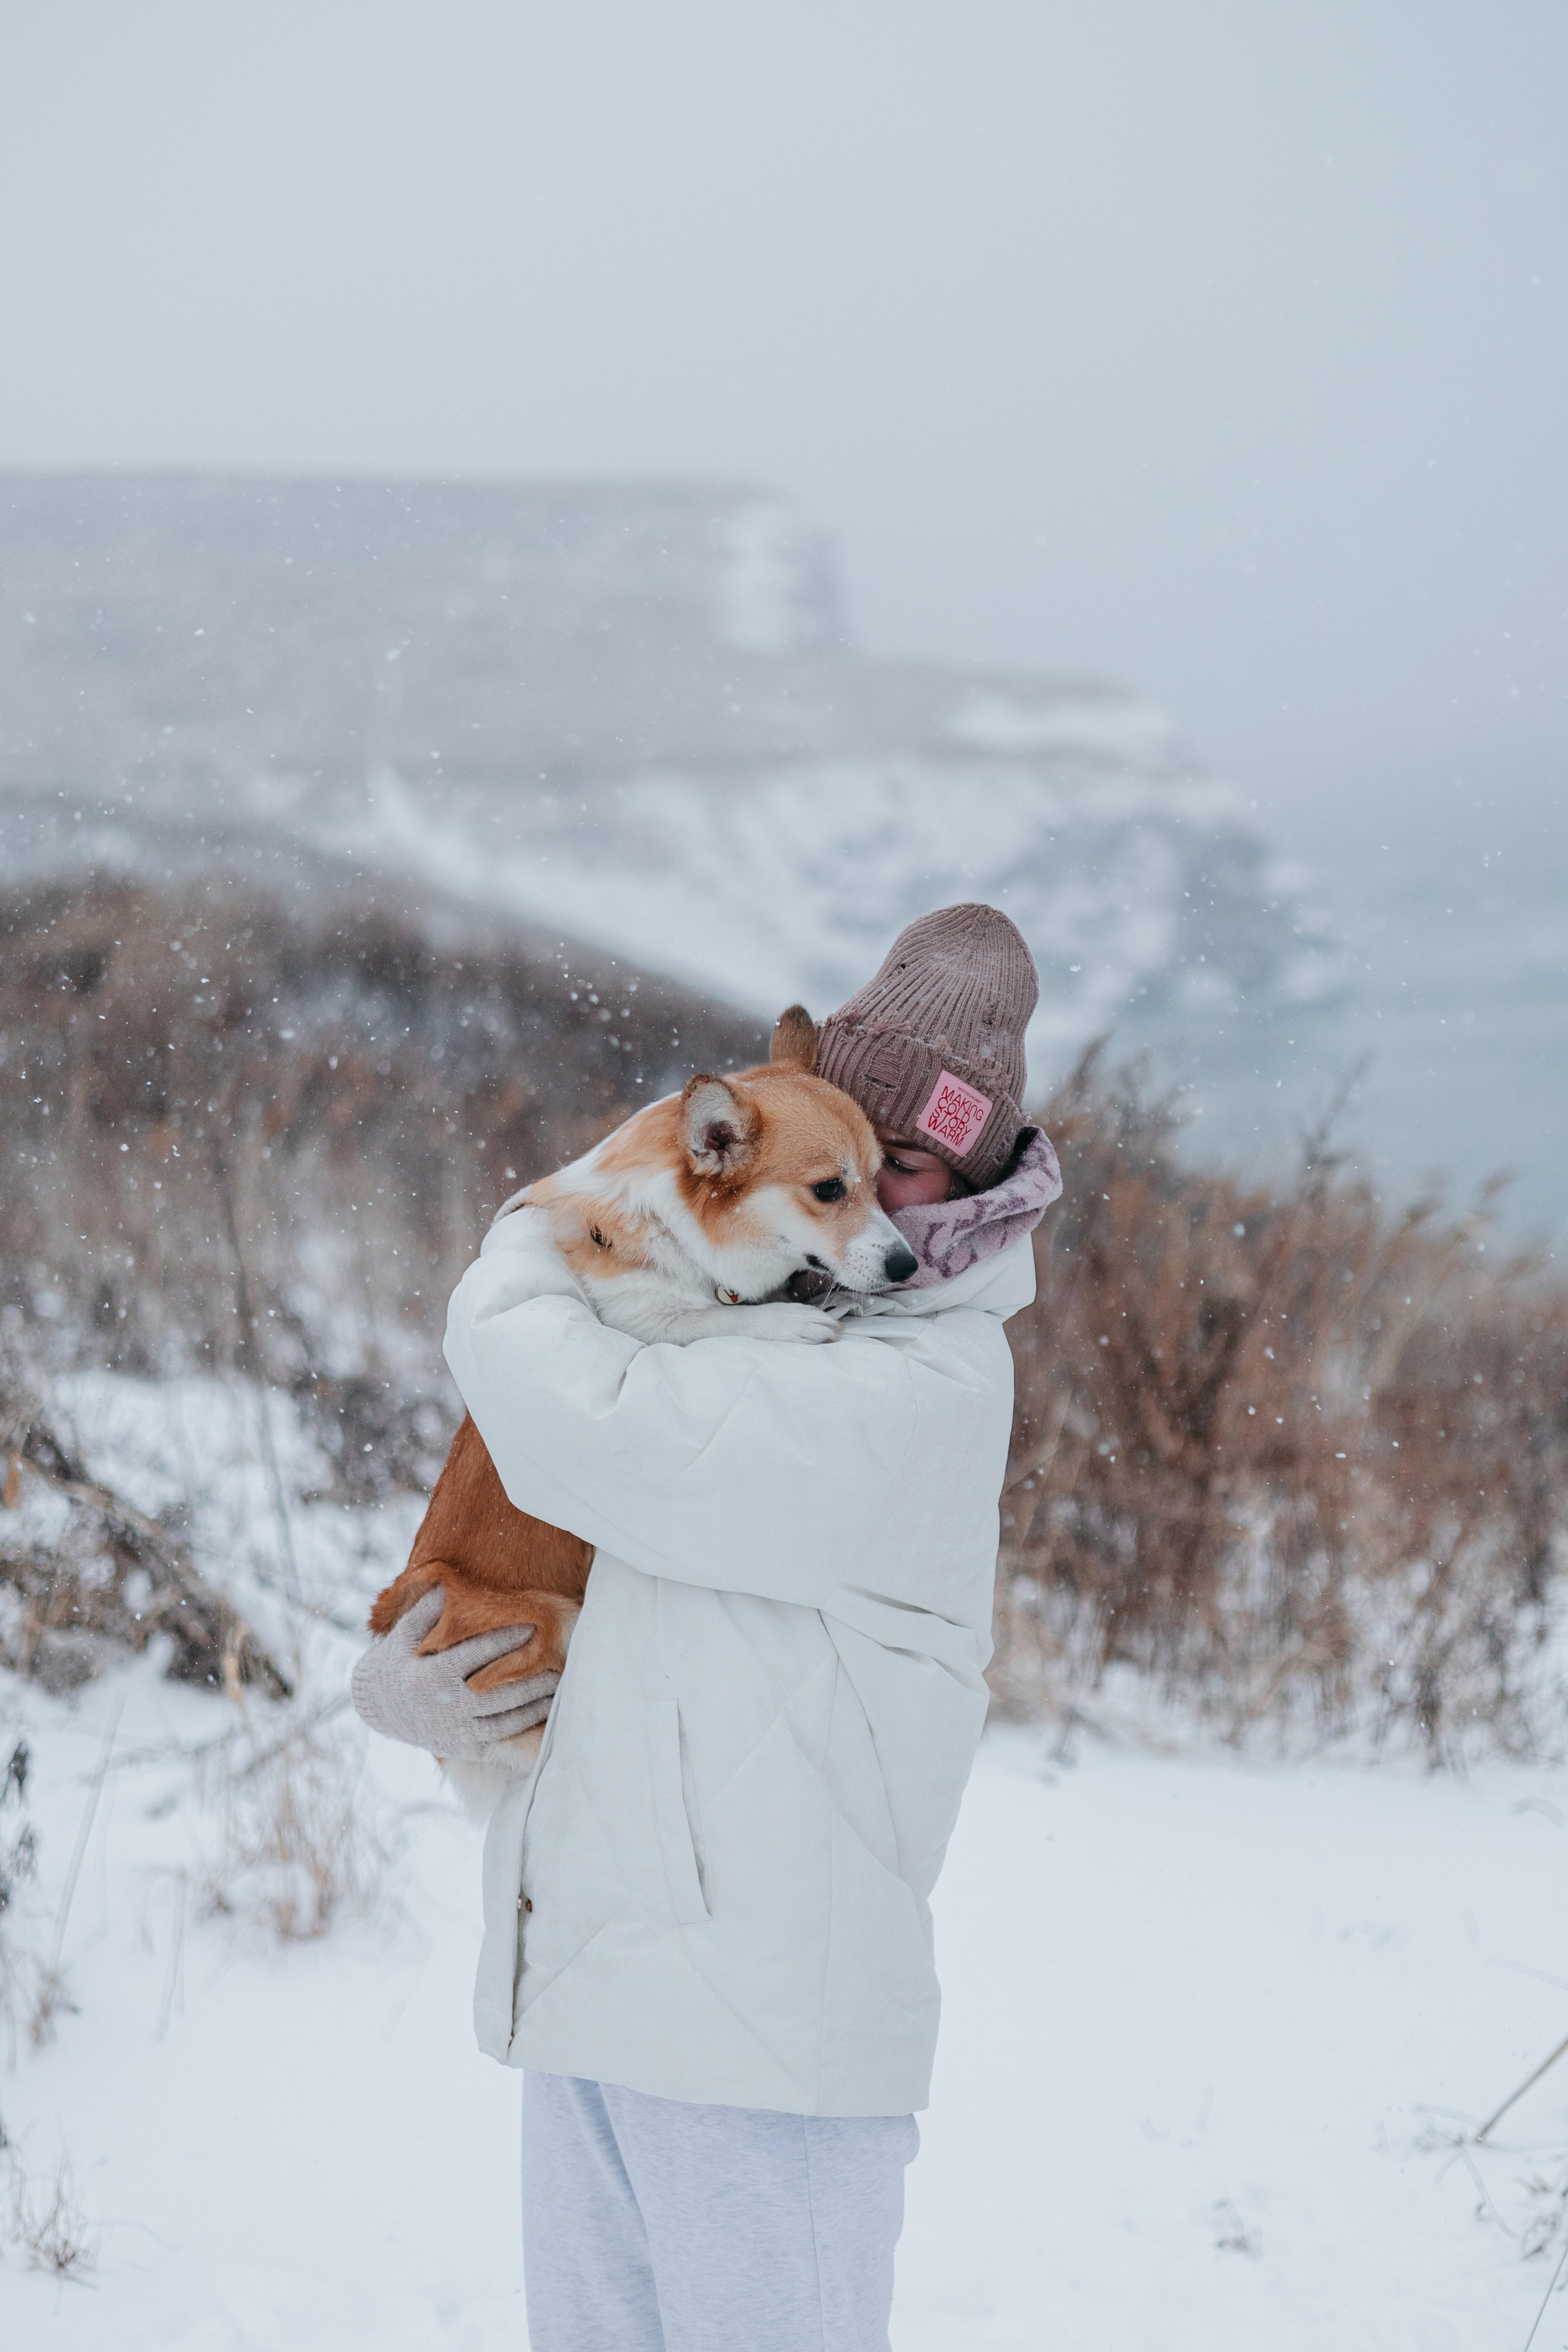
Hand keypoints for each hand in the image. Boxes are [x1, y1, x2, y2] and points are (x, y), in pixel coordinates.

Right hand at [350, 1586, 559, 1759]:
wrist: (377, 1708)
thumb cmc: (396, 1662)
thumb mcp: (404, 1633)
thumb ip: (428, 1610)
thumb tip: (449, 1582)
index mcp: (433, 1675)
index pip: (477, 1654)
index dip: (506, 1640)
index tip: (532, 1627)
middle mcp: (447, 1706)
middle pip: (499, 1690)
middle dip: (531, 1677)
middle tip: (558, 1661)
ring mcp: (457, 1730)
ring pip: (505, 1719)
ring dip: (535, 1704)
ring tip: (558, 1689)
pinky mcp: (464, 1748)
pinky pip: (500, 1740)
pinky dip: (524, 1728)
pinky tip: (543, 1715)